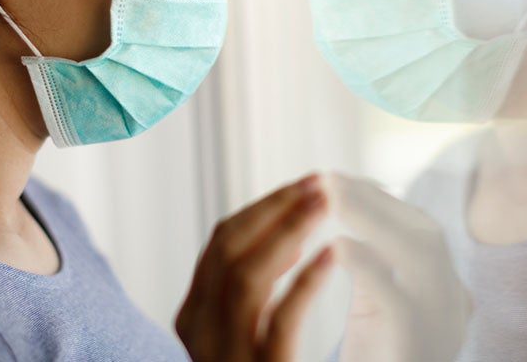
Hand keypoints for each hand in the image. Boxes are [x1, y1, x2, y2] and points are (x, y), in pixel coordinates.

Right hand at [177, 173, 335, 361]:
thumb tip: (292, 243)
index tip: (304, 186)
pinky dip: (307, 282)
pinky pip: (281, 320)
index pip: (221, 243)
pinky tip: (331, 255)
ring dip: (288, 231)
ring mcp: (228, 357)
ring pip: (247, 277)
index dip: (263, 207)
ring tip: (325, 205)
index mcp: (195, 318)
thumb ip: (255, 293)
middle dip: (275, 208)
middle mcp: (202, 334)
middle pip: (229, 250)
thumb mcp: (244, 333)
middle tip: (318, 182)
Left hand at [327, 174, 471, 361]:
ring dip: (376, 221)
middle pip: (426, 235)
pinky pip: (401, 304)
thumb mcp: (377, 311)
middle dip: (377, 201)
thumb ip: (372, 266)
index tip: (334, 179)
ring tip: (332, 198)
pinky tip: (339, 247)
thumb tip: (347, 204)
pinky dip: (373, 269)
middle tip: (329, 179)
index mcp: (442, 293)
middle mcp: (452, 307)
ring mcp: (442, 329)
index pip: (418, 230)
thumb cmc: (377, 360)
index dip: (378, 200)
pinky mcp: (418, 350)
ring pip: (422, 259)